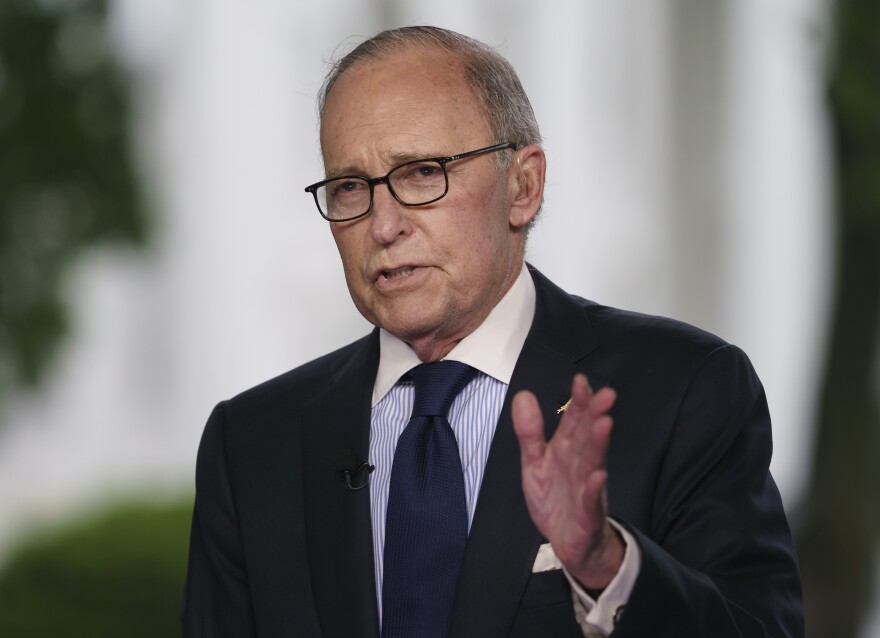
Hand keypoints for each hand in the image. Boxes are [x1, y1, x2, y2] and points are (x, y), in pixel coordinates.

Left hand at [512, 373, 623, 589]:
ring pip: (594, 463)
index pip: (574, 421)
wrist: (570, 542)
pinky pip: (591, 500)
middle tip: (606, 395)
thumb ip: (530, 432)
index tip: (580, 381)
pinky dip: (594, 488)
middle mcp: (580, 464)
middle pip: (588, 436)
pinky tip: (598, 475)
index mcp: (566, 450)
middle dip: (596, 415)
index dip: (578, 401)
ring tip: (604, 424)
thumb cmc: (555, 499)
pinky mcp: (588, 514)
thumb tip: (523, 395)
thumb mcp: (534, 463)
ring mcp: (587, 488)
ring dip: (599, 444)